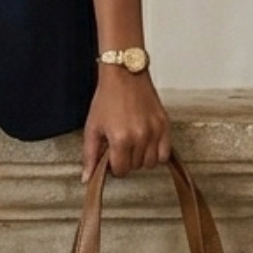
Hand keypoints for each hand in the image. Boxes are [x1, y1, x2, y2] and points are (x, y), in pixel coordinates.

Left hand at [81, 67, 170, 182]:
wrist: (124, 75)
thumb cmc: (107, 98)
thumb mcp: (92, 127)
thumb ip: (89, 155)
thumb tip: (86, 178)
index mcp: (120, 139)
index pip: (121, 170)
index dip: (113, 166)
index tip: (110, 156)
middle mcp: (140, 137)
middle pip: (135, 167)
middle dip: (126, 160)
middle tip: (119, 145)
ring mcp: (155, 131)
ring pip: (151, 163)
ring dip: (141, 158)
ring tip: (132, 142)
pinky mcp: (165, 125)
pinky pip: (165, 153)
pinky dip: (156, 153)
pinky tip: (146, 143)